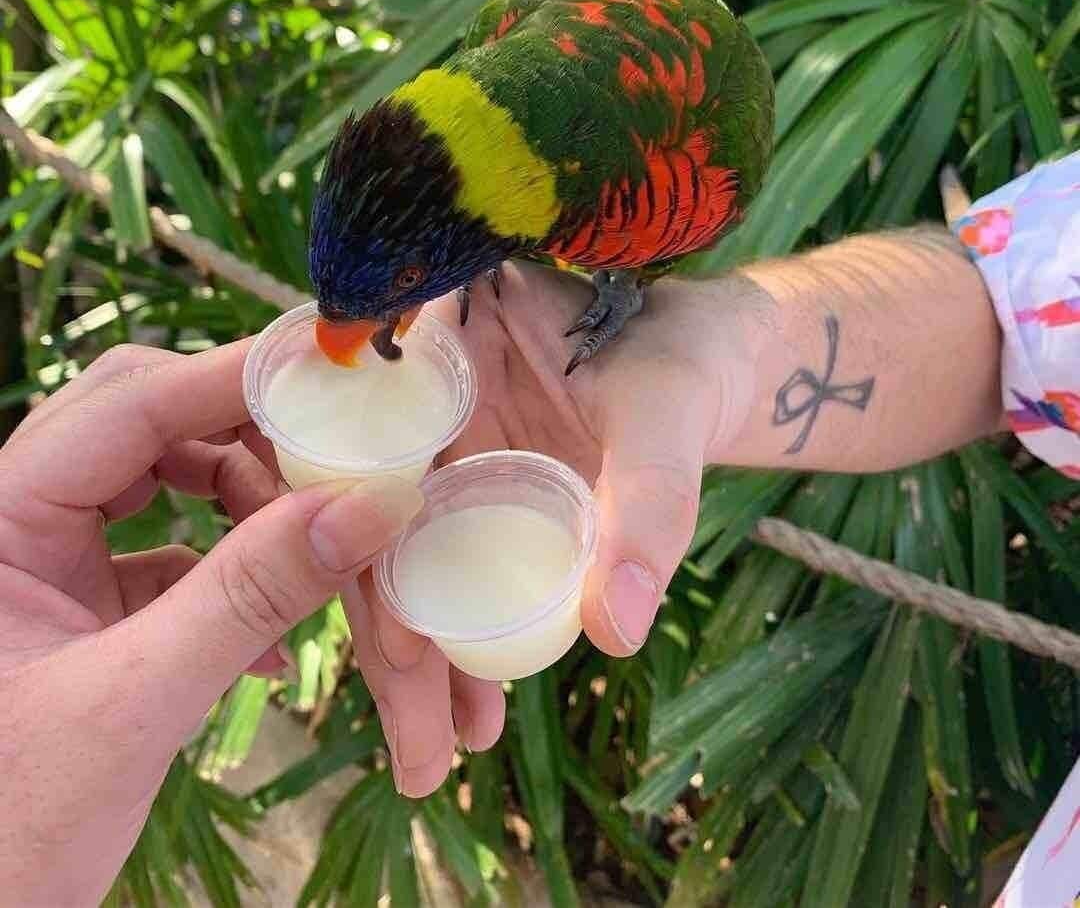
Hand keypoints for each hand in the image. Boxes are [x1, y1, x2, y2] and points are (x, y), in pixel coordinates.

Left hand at [0, 341, 442, 905]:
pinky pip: (173, 551)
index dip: (237, 380)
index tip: (335, 372)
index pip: (129, 404)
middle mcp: (21, 518)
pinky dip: (234, 576)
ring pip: (168, 479)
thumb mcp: (135, 706)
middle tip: (332, 464)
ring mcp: (51, 561)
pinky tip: (272, 645)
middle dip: (247, 440)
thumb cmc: (6, 833)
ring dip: (249, 512)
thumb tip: (366, 507)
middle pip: (150, 422)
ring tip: (310, 566)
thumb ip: (250, 595)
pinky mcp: (84, 606)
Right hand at [368, 261, 745, 790]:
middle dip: (393, 639)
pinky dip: (452, 635)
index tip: (403, 647)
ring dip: (417, 658)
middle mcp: (419, 392)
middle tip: (421, 755)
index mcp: (445, 339)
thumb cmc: (684, 358)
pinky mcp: (462, 488)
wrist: (710, 361)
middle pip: (372, 520)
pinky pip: (440, 565)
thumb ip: (647, 506)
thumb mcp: (667, 418)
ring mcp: (436, 446)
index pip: (377, 449)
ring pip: (399, 557)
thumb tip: (614, 630)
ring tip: (439, 758)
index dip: (371, 550)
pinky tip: (473, 707)